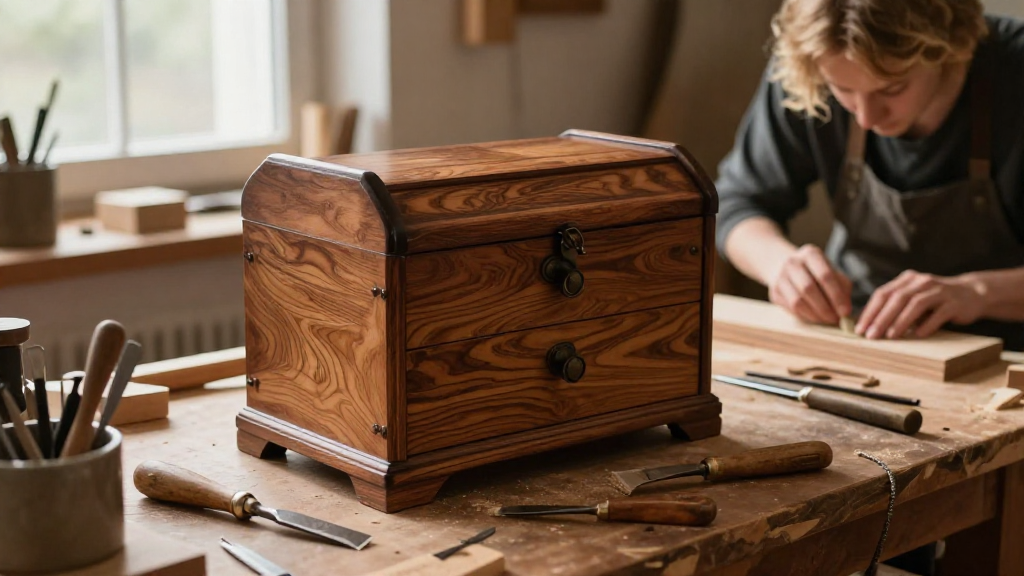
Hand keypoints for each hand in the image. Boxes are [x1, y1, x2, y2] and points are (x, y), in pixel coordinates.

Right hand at [768, 244, 852, 324]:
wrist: (784, 266)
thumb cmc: (815, 272)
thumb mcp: (831, 271)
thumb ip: (842, 287)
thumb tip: (846, 311)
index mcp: (810, 254)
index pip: (825, 275)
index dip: (837, 296)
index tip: (845, 312)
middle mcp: (792, 263)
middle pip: (809, 288)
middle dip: (825, 308)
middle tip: (836, 319)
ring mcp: (780, 277)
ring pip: (797, 302)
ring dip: (815, 315)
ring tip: (826, 320)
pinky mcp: (775, 293)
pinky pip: (791, 309)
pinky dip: (806, 316)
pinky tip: (815, 317)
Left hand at [855, 271, 985, 338]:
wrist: (972, 293)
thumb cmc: (935, 301)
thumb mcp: (913, 298)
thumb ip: (895, 307)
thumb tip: (869, 327)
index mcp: (907, 280)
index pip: (882, 294)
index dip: (870, 311)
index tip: (859, 329)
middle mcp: (921, 281)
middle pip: (896, 299)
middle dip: (881, 318)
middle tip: (871, 336)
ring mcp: (939, 291)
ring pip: (916, 304)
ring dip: (901, 321)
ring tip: (890, 336)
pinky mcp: (954, 303)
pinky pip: (939, 313)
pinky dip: (927, 324)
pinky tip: (918, 335)